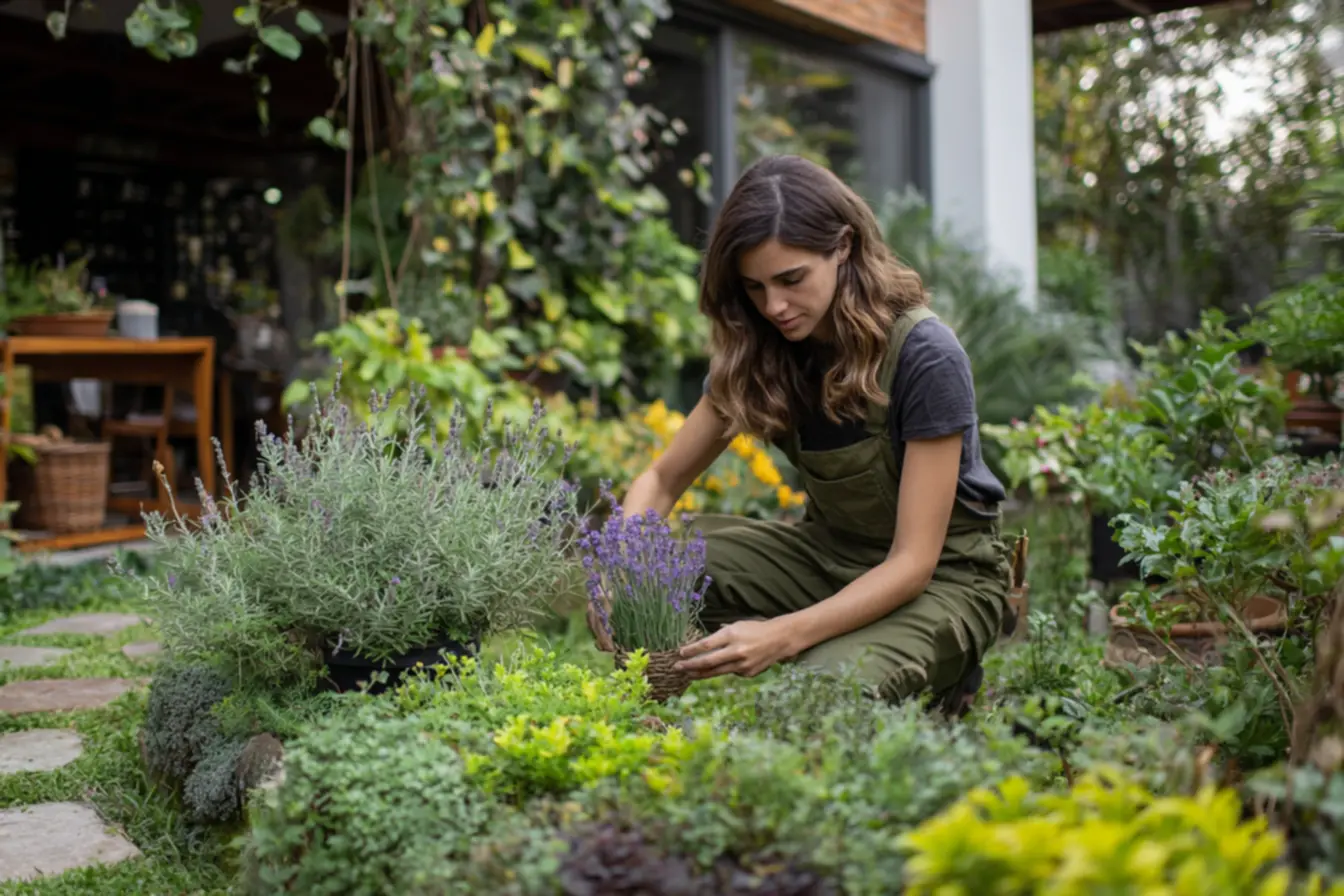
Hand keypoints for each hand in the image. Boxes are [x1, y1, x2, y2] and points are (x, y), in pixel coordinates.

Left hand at [674, 618, 800, 679]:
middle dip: (690, 665)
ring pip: (716, 672)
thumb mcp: (736, 626)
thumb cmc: (754, 629)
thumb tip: (701, 647)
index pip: (706, 645)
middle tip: (677, 667)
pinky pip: (729, 672)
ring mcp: (742, 664)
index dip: (691, 650)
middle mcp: (736, 650)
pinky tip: (716, 669)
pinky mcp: (747, 673)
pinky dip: (721, 670)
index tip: (680, 653)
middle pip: (708, 661)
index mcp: (732, 635)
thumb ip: (720, 637)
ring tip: (687, 674)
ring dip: (699, 674)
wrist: (779, 639)